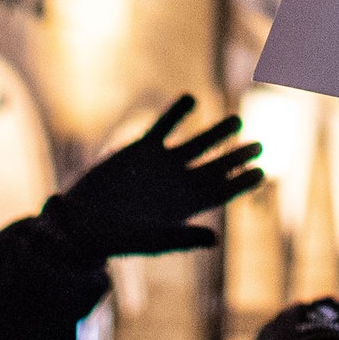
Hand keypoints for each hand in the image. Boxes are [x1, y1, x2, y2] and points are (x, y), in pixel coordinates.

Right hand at [55, 94, 262, 256]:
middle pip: (218, 165)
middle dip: (238, 155)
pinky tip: (191, 99)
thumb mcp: (150, 239)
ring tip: (236, 122)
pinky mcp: (142, 149)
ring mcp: (163, 163)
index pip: (223, 191)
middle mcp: (180, 181)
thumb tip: (214, 240)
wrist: (78, 223)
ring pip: (199, 142)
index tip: (260, 173)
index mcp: (187, 205)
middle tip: (259, 146)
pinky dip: (177, 112)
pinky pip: (165, 125)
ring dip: (217, 131)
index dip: (242, 182)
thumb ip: (182, 237)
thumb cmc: (114, 238)